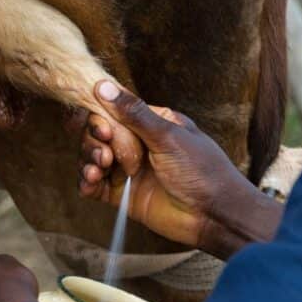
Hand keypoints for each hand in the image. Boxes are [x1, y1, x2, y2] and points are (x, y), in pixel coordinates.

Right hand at [79, 81, 282, 257]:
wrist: (215, 216)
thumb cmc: (202, 171)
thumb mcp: (169, 136)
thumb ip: (134, 114)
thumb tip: (103, 86)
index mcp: (150, 123)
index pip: (112, 110)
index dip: (99, 117)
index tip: (103, 130)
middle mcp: (136, 143)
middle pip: (97, 134)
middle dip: (93, 142)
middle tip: (105, 155)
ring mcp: (128, 169)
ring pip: (92, 157)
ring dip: (87, 160)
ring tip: (98, 170)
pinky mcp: (122, 195)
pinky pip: (94, 185)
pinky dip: (86, 182)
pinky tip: (91, 183)